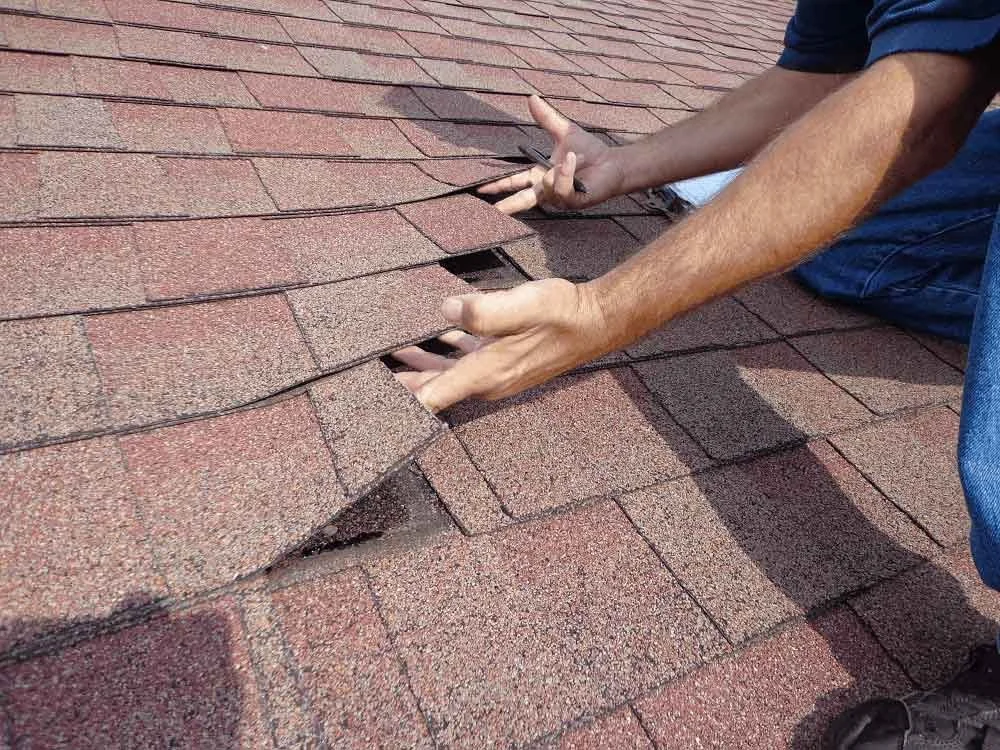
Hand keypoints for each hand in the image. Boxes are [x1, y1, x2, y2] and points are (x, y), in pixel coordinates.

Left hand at [393, 279, 612, 412]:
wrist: (598, 320)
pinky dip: (443, 354)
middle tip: (367, 379)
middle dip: (401, 384)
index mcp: (486, 373)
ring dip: (419, 367)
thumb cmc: (564, 313)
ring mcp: (496, 372)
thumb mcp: (524, 305)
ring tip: (390, 357)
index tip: (373, 405)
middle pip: (433, 389)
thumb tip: (445, 307)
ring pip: (446, 374)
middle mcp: (487, 380)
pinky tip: (433, 339)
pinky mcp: (503, 360)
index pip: (433, 398)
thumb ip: (483, 310)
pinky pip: (463, 362)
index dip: (401, 402)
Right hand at [478, 95, 625, 213]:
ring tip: (573, 156)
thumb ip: (546, 118)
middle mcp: (547, 190)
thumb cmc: (590, 152)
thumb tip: (532, 98)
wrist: (612, 162)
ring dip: (558, 171)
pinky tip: (573, 160)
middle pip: (523, 200)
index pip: (514, 181)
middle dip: (509, 205)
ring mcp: (560, 198)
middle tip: (495, 210)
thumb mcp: (564, 131)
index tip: (480, 188)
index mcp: (540, 176)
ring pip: (547, 189)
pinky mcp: (574, 201)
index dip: (498, 185)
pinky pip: (563, 189)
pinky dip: (566, 173)